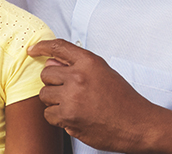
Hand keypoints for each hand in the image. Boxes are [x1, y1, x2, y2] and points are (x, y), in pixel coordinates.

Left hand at [28, 39, 161, 151]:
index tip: (33, 50)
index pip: (58, 47)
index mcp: (89, 63)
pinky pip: (48, 114)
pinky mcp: (68, 117)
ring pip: (44, 95)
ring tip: (75, 105)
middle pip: (46, 75)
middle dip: (54, 83)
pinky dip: (57, 117)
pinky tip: (74, 117)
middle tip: (70, 92)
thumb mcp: (103, 73)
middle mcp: (78, 77)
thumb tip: (49, 62)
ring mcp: (72, 98)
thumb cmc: (123, 100)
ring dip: (55, 101)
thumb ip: (77, 65)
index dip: (41, 47)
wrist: (139, 125)